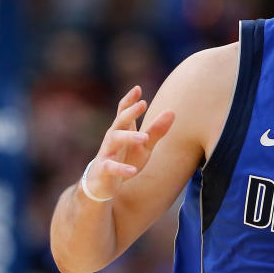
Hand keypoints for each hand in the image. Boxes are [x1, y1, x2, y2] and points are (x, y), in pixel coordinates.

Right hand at [83, 85, 174, 200]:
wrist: (101, 184)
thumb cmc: (125, 159)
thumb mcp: (144, 146)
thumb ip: (156, 130)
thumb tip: (172, 111)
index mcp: (122, 130)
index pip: (123, 111)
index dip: (129, 100)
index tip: (138, 88)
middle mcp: (112, 138)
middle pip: (119, 121)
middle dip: (130, 112)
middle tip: (142, 104)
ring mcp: (106, 153)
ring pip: (114, 140)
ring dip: (129, 137)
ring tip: (144, 138)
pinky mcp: (103, 169)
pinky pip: (110, 167)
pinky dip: (121, 168)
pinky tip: (132, 170)